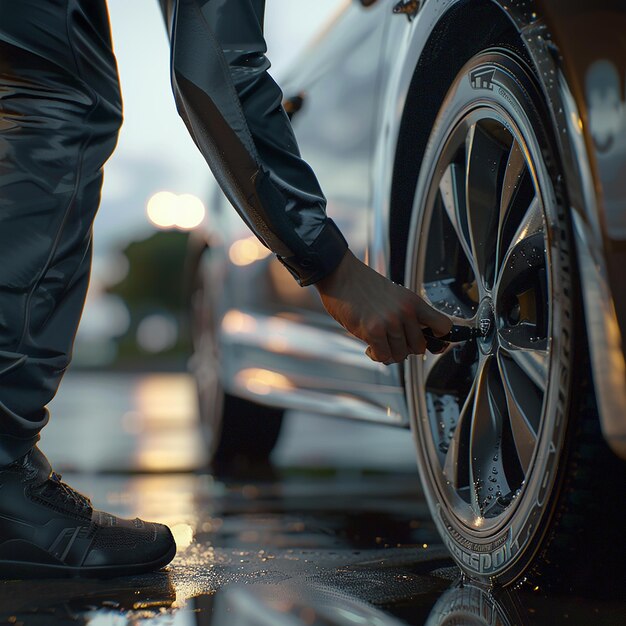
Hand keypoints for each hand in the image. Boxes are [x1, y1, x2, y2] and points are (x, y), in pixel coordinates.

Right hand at [315, 250, 452, 363]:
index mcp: (414, 301)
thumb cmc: (364, 286)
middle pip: (419, 348)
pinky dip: (376, 355)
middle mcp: (405, 311)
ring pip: (400, 355)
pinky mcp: (373, 330)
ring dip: (388, 352)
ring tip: (378, 342)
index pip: (443, 326)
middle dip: (405, 349)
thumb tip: (416, 341)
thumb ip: (408, 315)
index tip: (431, 342)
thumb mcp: (395, 295)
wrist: (341, 274)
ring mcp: (390, 321)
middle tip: (392, 342)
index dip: (439, 339)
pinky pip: (384, 357)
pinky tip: (370, 347)